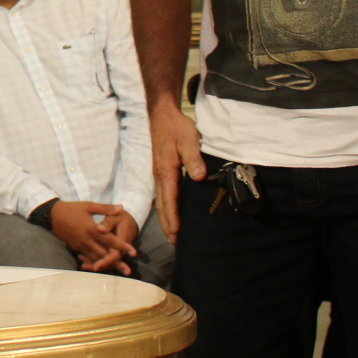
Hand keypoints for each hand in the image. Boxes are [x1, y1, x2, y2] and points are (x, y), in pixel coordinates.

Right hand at [49, 203, 137, 273]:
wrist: (52, 215)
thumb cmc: (72, 209)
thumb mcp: (89, 206)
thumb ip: (106, 208)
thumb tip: (122, 208)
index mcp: (92, 229)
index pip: (111, 240)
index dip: (123, 246)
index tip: (134, 252)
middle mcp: (87, 240)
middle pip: (105, 254)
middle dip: (117, 262)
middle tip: (128, 270)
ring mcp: (81, 245)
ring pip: (96, 259)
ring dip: (107, 265)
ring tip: (118, 271)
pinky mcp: (75, 248)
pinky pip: (88, 258)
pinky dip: (95, 262)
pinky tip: (102, 266)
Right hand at [150, 102, 204, 241]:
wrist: (162, 115)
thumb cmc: (176, 127)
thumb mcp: (188, 139)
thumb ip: (194, 158)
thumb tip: (198, 177)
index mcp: (166, 171)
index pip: (170, 199)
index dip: (173, 217)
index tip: (176, 232)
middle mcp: (159, 175)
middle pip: (162, 204)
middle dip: (167, 223)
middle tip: (173, 241)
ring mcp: (158, 173)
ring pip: (160, 201)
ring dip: (165, 217)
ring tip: (171, 232)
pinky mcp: (160, 170)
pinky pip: (162, 194)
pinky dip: (165, 207)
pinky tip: (170, 211)